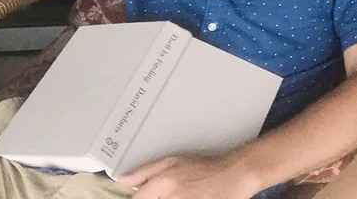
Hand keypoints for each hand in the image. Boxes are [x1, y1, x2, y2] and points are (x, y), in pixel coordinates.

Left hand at [117, 154, 260, 198]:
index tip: (139, 197)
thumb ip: (145, 171)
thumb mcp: (173, 161)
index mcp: (164, 183)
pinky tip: (185, 198)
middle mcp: (171, 197)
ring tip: (179, 194)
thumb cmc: (205, 167)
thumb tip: (122, 181)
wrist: (233, 176)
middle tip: (166, 193)